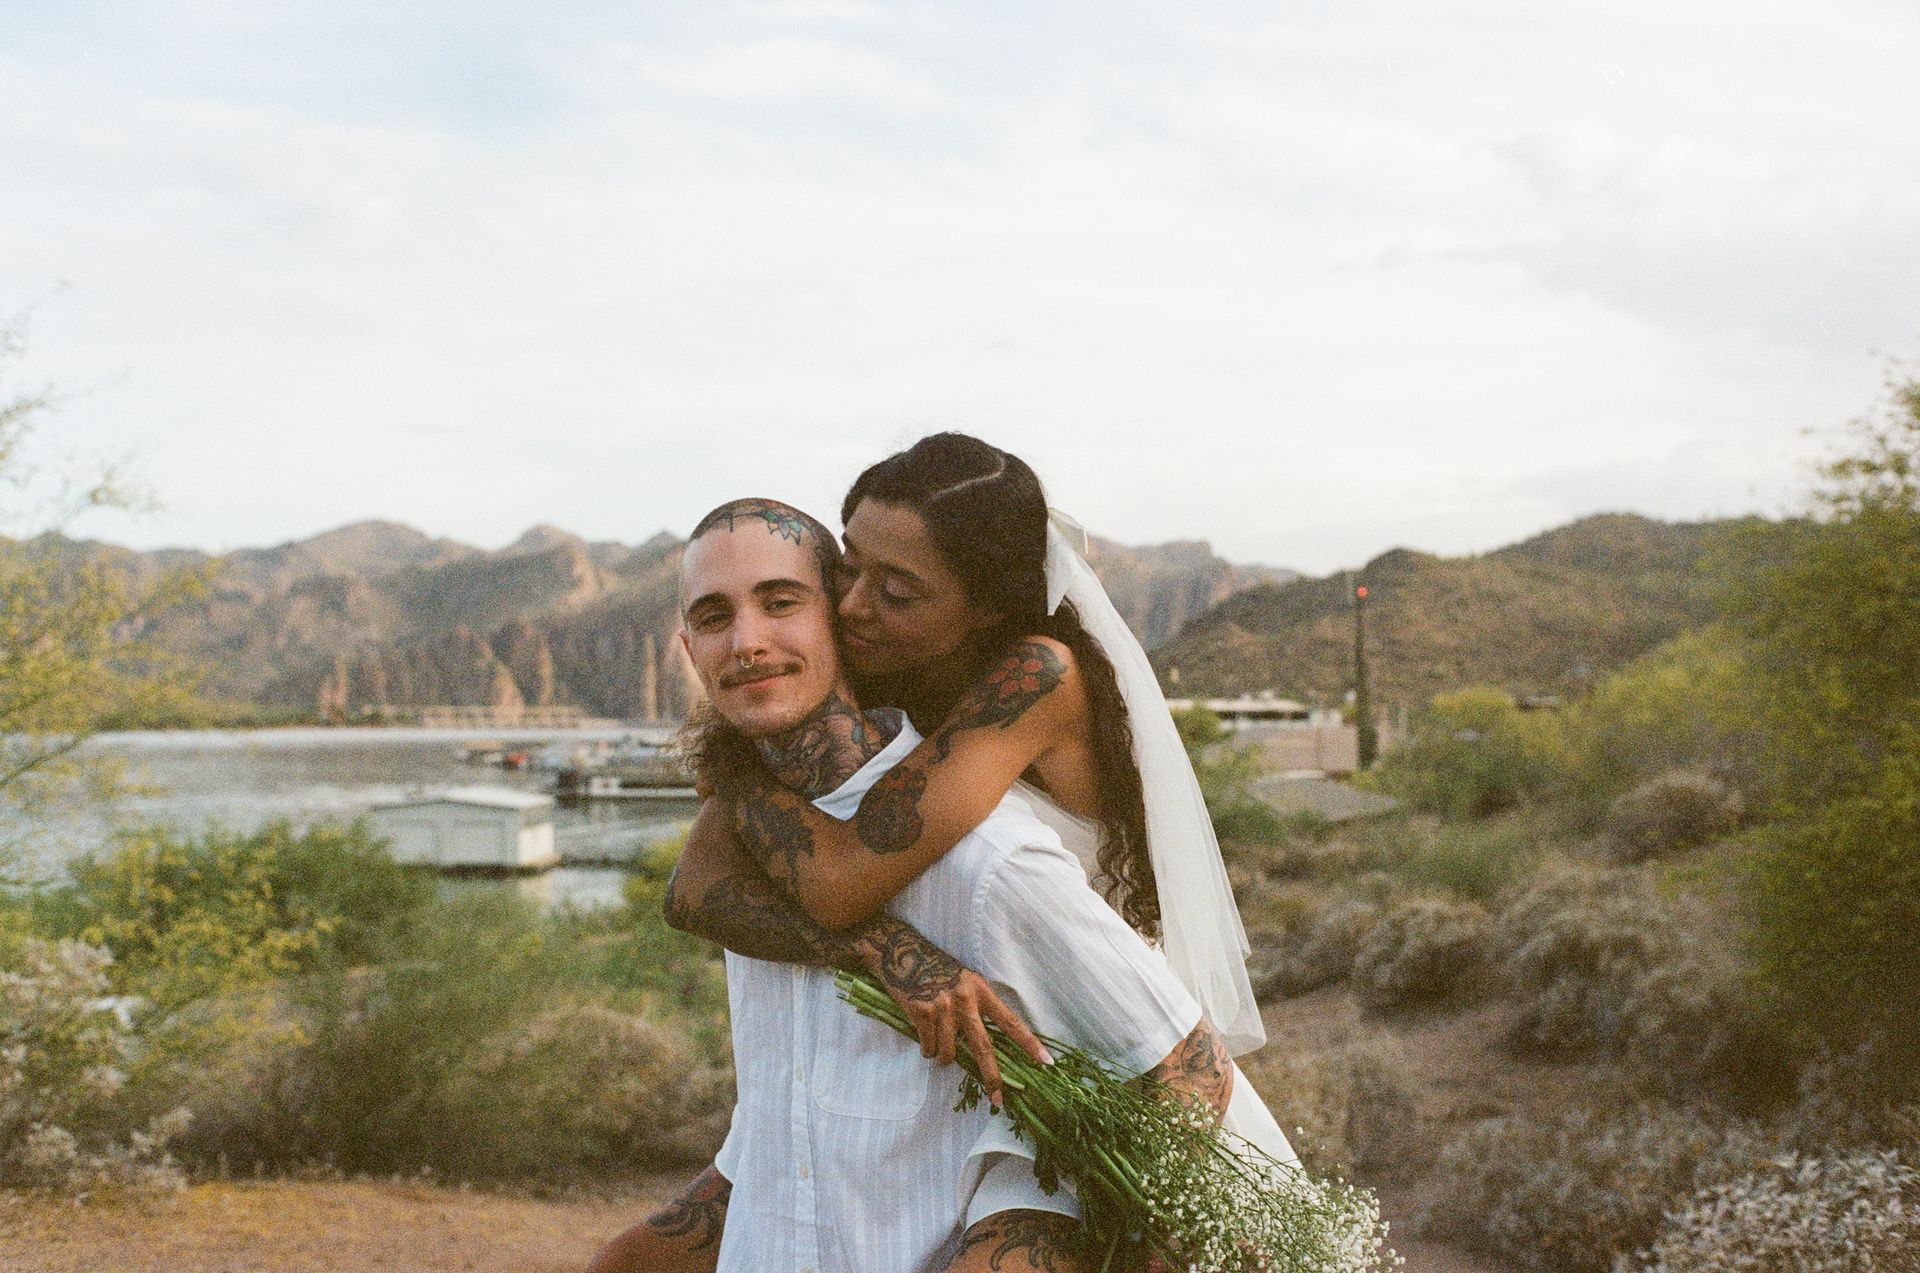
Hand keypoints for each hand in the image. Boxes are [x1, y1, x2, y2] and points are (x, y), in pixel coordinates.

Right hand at [866, 927, 1051, 1106]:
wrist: (903, 953)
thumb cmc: (938, 969)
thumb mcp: (966, 981)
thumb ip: (977, 1007)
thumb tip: (982, 1046)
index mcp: (982, 991)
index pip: (1010, 1021)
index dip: (1029, 1043)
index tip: (1046, 1062)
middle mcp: (965, 1000)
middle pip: (983, 1047)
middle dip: (992, 1076)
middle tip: (998, 1098)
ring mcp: (943, 1008)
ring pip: (950, 1054)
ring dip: (943, 1057)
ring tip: (938, 1046)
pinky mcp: (922, 1014)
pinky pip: (929, 1048)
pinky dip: (927, 1050)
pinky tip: (924, 1037)